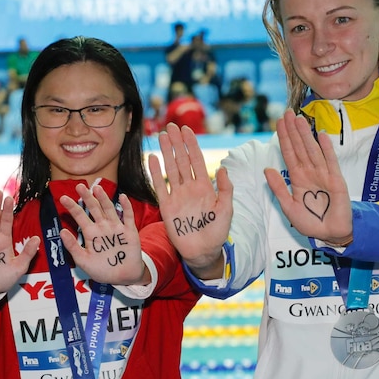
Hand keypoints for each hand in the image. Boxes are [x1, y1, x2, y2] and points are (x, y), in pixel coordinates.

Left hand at [59, 184, 146, 285]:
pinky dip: (126, 206)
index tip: (63, 198)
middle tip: (79, 186)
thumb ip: (73, 247)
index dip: (72, 207)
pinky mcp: (129, 231)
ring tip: (97, 188)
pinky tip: (122, 197)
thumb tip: (62, 231)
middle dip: (87, 197)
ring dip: (103, 199)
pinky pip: (128, 216)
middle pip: (93, 208)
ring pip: (108, 209)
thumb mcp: (83, 261)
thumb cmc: (102, 270)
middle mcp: (102, 227)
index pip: (80, 216)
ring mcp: (116, 228)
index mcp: (91, 233)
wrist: (123, 278)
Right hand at [149, 123, 232, 278]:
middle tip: (171, 127)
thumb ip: (225, 189)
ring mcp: (177, 195)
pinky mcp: (166, 206)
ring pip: (171, 169)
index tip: (187, 130)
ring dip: (166, 152)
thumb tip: (222, 168)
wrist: (202, 251)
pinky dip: (156, 172)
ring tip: (161, 136)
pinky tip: (152, 158)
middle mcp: (190, 188)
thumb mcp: (226, 210)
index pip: (197, 161)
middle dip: (177, 143)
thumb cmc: (217, 232)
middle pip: (182, 160)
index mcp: (205, 187)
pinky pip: (160, 186)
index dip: (192, 145)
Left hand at [264, 110, 352, 243]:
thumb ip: (278, 188)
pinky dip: (326, 148)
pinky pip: (330, 161)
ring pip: (312, 150)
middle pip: (299, 147)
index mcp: (297, 178)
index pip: (288, 153)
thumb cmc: (310, 221)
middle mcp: (309, 172)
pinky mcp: (336, 180)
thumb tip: (267, 169)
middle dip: (293, 130)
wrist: (331, 233)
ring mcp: (323, 174)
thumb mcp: (288, 206)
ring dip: (306, 135)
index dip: (283, 138)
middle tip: (287, 112)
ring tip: (299, 119)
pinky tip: (321, 135)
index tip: (279, 122)